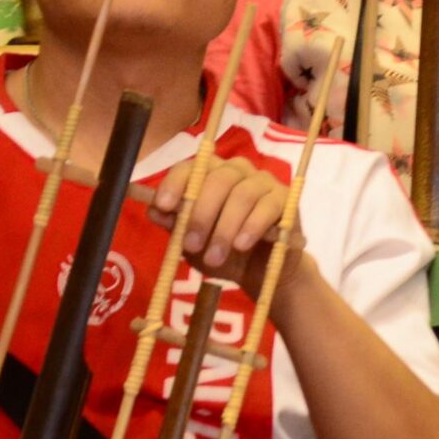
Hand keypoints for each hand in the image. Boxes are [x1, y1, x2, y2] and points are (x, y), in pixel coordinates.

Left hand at [152, 154, 293, 286]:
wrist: (259, 272)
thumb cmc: (223, 252)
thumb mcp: (193, 244)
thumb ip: (175, 225)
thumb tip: (153, 210)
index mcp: (211, 174)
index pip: (191, 166)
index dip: (176, 183)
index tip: (163, 205)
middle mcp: (237, 170)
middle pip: (218, 180)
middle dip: (201, 214)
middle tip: (191, 245)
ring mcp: (264, 182)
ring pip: (242, 195)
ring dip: (225, 228)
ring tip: (215, 257)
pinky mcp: (285, 199)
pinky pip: (267, 207)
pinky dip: (251, 227)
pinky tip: (241, 245)